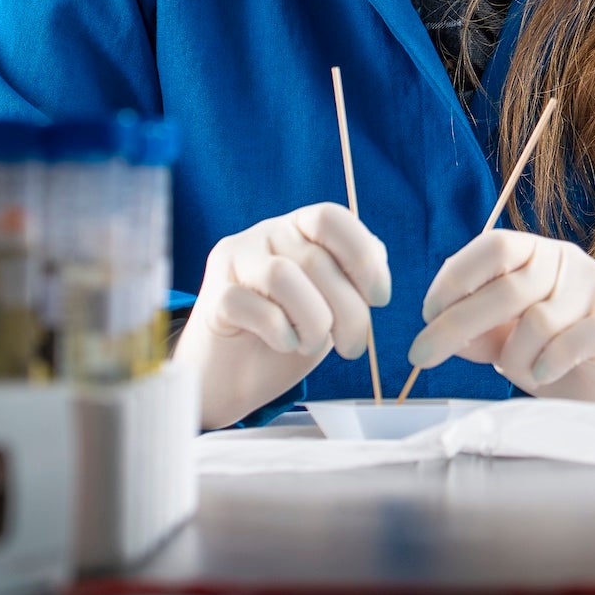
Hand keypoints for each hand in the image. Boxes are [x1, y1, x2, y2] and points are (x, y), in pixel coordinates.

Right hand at [174, 203, 390, 429]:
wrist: (235, 376)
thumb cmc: (289, 333)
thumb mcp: (332, 302)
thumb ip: (352, 274)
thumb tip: (376, 259)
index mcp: (297, 227)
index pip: (330, 218)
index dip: (363, 257)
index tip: (380, 299)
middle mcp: (264, 234)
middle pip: (315, 258)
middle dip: (348, 310)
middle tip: (353, 348)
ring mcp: (234, 262)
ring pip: (283, 276)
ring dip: (313, 321)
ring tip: (313, 343)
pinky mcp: (213, 298)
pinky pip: (253, 306)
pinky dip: (280, 332)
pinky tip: (285, 344)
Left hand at [408, 232, 594, 417]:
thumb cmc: (548, 352)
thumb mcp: (503, 339)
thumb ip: (475, 332)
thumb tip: (440, 331)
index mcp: (535, 252)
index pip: (494, 246)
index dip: (456, 278)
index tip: (427, 314)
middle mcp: (567, 261)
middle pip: (508, 287)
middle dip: (458, 324)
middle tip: (422, 356)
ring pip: (538, 322)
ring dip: (516, 358)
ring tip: (523, 371)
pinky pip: (572, 342)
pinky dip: (549, 365)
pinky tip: (544, 374)